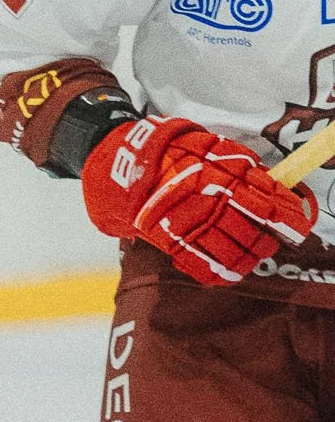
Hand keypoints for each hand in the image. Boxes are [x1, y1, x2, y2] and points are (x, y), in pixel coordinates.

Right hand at [82, 115, 316, 286]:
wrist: (122, 163)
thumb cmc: (171, 152)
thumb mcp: (211, 147)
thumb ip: (242, 166)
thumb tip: (274, 188)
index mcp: (222, 175)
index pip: (268, 202)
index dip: (289, 218)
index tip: (299, 227)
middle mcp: (208, 201)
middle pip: (252, 232)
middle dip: (267, 241)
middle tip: (271, 242)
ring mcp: (187, 223)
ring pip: (230, 252)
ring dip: (247, 259)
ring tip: (253, 257)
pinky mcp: (168, 240)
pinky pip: (199, 265)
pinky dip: (217, 273)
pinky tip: (228, 274)